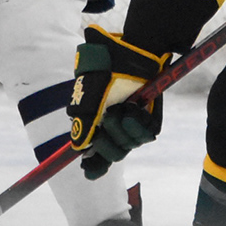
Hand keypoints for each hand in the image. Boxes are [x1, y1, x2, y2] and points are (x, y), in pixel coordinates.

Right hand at [66, 26, 167, 177]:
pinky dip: (138, 127)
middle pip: (111, 154)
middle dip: (109, 144)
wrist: (133, 54)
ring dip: (123, 131)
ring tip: (123, 110)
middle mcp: (112, 127)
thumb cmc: (106, 69)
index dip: (93, 166)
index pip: (94, 155)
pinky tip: (134, 113)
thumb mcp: (88, 93)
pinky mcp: (147, 120)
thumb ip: (83, 121)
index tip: (89, 172)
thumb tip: (78, 148)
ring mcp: (130, 124)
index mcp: (94, 123)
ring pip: (128, 147)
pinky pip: (144, 136)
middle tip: (108, 120)